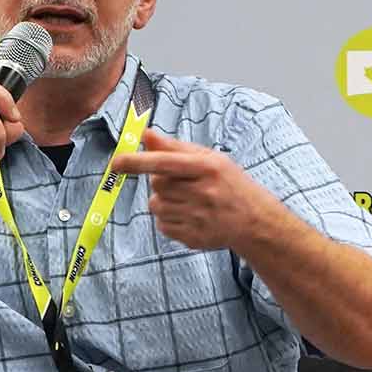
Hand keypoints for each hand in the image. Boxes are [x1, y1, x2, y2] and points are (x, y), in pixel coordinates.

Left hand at [128, 127, 272, 252]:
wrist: (254, 221)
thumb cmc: (229, 183)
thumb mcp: (209, 159)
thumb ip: (174, 147)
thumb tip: (145, 134)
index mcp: (208, 168)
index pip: (165, 162)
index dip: (139, 162)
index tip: (117, 162)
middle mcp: (203, 193)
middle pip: (158, 184)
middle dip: (161, 182)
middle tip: (182, 183)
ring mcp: (198, 218)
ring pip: (156, 206)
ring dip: (164, 201)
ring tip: (187, 200)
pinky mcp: (192, 238)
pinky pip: (162, 226)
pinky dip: (169, 219)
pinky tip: (190, 216)